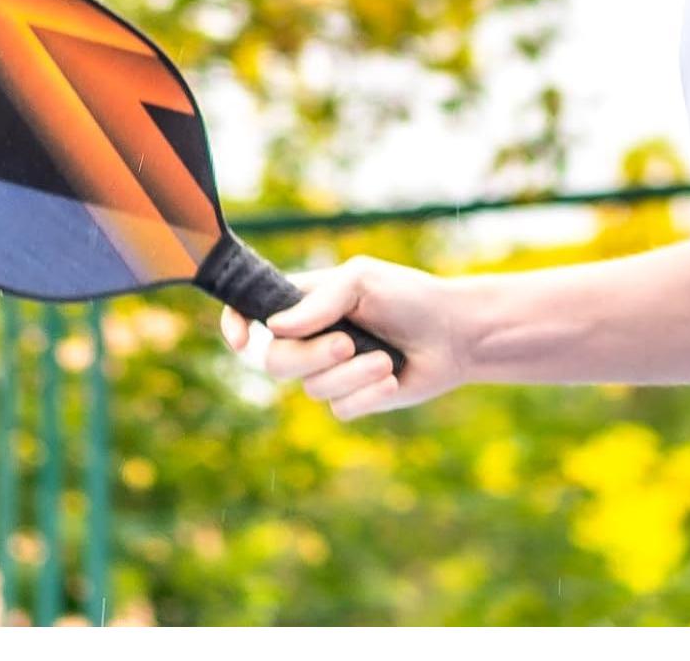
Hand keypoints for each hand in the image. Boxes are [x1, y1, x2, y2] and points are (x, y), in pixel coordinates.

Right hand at [220, 255, 470, 420]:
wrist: (453, 332)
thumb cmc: (408, 296)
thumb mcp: (363, 280)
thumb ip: (320, 301)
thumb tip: (274, 327)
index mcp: (306, 301)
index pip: (253, 310)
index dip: (235, 323)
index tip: (240, 339)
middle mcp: (311, 337)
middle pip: (275, 361)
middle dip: (311, 356)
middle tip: (348, 343)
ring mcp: (330, 371)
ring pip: (311, 389)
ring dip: (352, 374)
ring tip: (385, 359)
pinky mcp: (352, 399)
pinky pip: (340, 409)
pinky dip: (368, 394)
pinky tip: (392, 377)